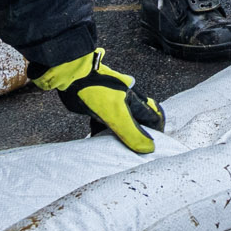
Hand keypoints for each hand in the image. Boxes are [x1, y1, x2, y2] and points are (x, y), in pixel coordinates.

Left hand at [36, 47, 164, 151]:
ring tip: (118, 153)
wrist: (73, 76)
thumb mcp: (116, 114)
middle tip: (136, 153)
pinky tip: (98, 142)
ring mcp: (113, 105)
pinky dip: (104, 134)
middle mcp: (127, 103)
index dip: (157, 131)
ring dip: (122, 137)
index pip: (155, 116)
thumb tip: (149, 148)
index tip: (154, 147)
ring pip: (123, 124)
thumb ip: (132, 132)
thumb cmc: (95, 90)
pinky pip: (106, 124)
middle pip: (140, 121)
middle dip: (141, 137)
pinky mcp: (99, 107)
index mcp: (136, 103)